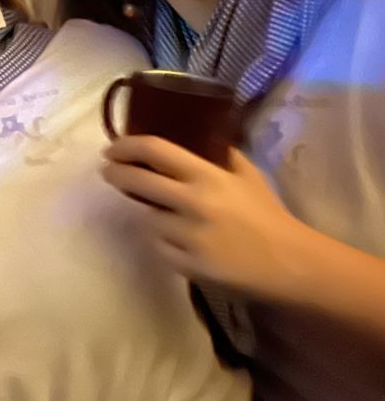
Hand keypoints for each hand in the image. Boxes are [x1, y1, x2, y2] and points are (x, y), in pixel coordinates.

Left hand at [102, 134, 314, 301]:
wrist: (291, 264)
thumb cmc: (268, 215)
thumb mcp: (247, 175)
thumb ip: (220, 154)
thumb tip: (198, 135)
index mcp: (208, 176)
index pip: (154, 150)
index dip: (127, 146)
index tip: (112, 148)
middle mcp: (193, 203)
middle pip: (136, 182)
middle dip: (115, 174)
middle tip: (109, 171)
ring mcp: (188, 237)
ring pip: (146, 219)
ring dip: (148, 213)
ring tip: (162, 213)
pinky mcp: (187, 265)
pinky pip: (159, 247)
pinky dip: (163, 241)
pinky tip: (179, 240)